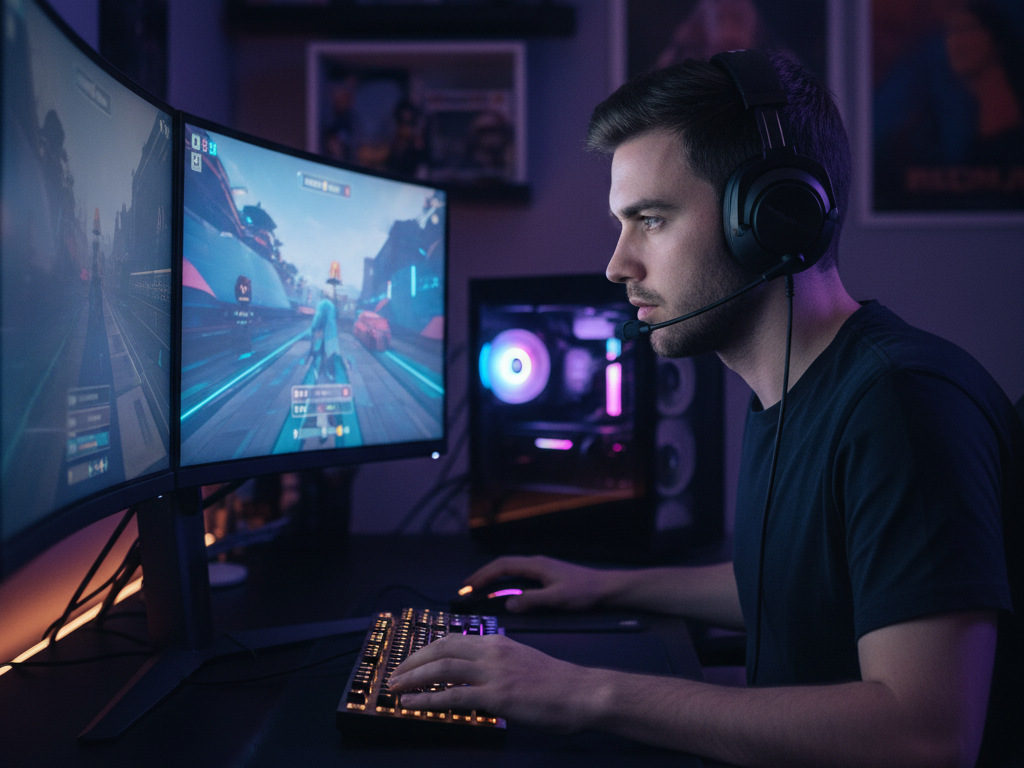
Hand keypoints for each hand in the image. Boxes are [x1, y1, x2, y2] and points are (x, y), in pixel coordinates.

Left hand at [388, 633, 597, 733]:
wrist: (582, 693)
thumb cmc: (558, 684)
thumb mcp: (524, 662)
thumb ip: (499, 664)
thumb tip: (477, 676)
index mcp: (498, 642)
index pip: (452, 639)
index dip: (426, 650)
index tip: (410, 661)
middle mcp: (492, 651)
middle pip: (441, 649)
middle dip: (412, 662)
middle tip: (395, 674)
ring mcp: (493, 673)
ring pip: (442, 669)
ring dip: (413, 678)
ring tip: (395, 688)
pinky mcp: (497, 696)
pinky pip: (453, 696)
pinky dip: (427, 700)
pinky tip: (412, 705)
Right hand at [465, 555, 612, 613]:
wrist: (607, 589)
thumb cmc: (585, 592)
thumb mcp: (557, 599)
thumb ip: (532, 600)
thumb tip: (507, 604)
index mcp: (536, 565)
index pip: (502, 566)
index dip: (483, 575)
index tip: (468, 586)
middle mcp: (536, 563)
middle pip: (503, 566)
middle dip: (483, 576)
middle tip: (466, 589)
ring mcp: (542, 569)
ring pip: (511, 571)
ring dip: (494, 579)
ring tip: (479, 591)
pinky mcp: (547, 577)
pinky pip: (519, 577)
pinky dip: (506, 584)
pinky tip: (504, 595)